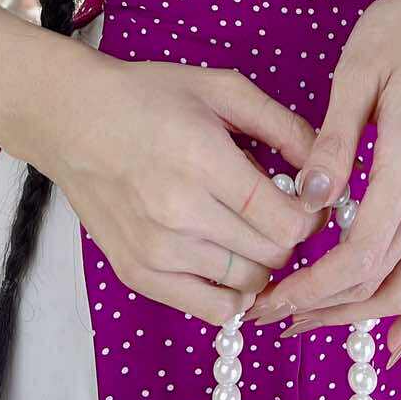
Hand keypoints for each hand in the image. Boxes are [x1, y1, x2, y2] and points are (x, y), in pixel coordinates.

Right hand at [39, 49, 330, 329]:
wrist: (72, 118)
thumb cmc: (148, 96)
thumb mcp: (221, 89)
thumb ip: (282, 126)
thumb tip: (328, 170)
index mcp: (203, 161)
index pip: (286, 222)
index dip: (310, 215)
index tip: (305, 198)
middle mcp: (178, 214)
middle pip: (272, 256)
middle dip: (288, 235)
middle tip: (277, 209)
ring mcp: (156, 251)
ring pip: (247, 284)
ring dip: (262, 261)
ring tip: (247, 227)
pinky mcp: (139, 274)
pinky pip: (210, 310)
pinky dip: (232, 293)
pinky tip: (229, 260)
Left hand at [242, 0, 400, 362]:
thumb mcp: (357, 71)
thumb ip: (333, 142)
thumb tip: (306, 204)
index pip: (358, 253)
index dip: (311, 286)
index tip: (269, 300)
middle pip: (381, 280)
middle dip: (323, 308)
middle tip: (272, 314)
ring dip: (362, 316)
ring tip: (311, 322)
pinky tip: (395, 339)